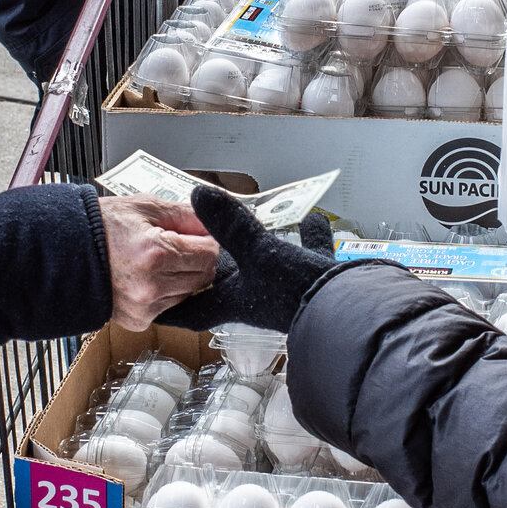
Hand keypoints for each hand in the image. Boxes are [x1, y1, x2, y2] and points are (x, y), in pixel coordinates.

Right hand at [99, 194, 220, 331]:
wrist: (64, 252)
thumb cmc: (100, 227)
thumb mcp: (145, 206)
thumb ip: (186, 215)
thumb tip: (212, 223)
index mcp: (157, 253)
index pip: (210, 254)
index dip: (207, 241)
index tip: (198, 236)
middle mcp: (153, 285)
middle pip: (204, 276)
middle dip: (197, 259)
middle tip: (175, 246)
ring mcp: (145, 307)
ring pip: (189, 293)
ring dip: (182, 277)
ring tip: (155, 261)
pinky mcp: (138, 320)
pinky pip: (170, 306)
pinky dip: (166, 292)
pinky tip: (146, 277)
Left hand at [155, 187, 336, 334]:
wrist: (351, 313)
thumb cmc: (298, 292)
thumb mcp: (257, 252)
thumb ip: (229, 225)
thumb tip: (198, 194)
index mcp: (237, 300)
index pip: (196, 310)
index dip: (174, 311)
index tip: (156, 311)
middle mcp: (261, 299)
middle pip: (232, 287)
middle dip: (218, 274)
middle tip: (201, 258)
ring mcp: (291, 292)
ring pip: (272, 270)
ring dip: (266, 251)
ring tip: (260, 232)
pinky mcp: (320, 282)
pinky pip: (310, 257)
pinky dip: (311, 238)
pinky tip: (315, 221)